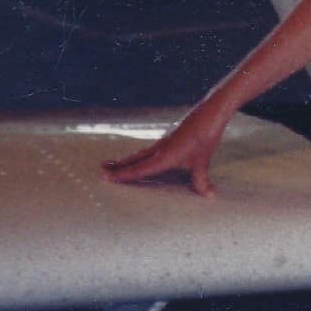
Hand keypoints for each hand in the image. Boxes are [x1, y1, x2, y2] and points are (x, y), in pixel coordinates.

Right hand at [101, 96, 235, 196]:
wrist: (209, 113)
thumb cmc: (204, 136)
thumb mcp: (202, 161)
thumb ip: (201, 181)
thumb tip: (210, 197)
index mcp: (162, 156)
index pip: (138, 169)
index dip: (122, 175)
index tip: (106, 177)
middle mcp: (159, 149)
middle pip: (134, 160)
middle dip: (118, 166)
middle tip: (101, 169)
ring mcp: (163, 143)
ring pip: (140, 154)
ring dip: (126, 160)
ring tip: (113, 163)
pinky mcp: (170, 138)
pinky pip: (149, 150)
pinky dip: (139, 155)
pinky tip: (140, 156)